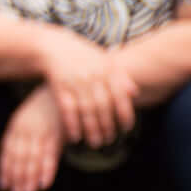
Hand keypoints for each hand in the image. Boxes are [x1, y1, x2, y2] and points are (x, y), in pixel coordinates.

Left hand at [0, 84, 62, 190]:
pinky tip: (43, 184)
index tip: (3, 186)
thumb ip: (26, 136)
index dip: (5, 169)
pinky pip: (51, 154)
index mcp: (17, 124)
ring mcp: (41, 130)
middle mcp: (26, 128)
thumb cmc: (49, 103)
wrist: (68, 83)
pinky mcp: (58, 131)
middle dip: (17, 178)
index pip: (7, 151)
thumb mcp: (33, 117)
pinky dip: (46, 170)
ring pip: (32, 159)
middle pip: (19, 158)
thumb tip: (20, 156)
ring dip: (29, 178)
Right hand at [38, 29, 136, 147]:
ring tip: (95, 143)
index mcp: (107, 69)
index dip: (125, 113)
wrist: (55, 47)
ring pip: (86, 110)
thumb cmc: (84, 56)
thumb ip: (119, 76)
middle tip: (109, 140)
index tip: (127, 128)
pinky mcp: (59, 87)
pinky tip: (75, 137)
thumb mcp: (105, 61)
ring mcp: (75, 81)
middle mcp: (93, 75)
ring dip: (91, 129)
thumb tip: (134, 92)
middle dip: (107, 125)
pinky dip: (72, 124)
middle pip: (103, 105)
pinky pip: (67, 109)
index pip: (120, 95)